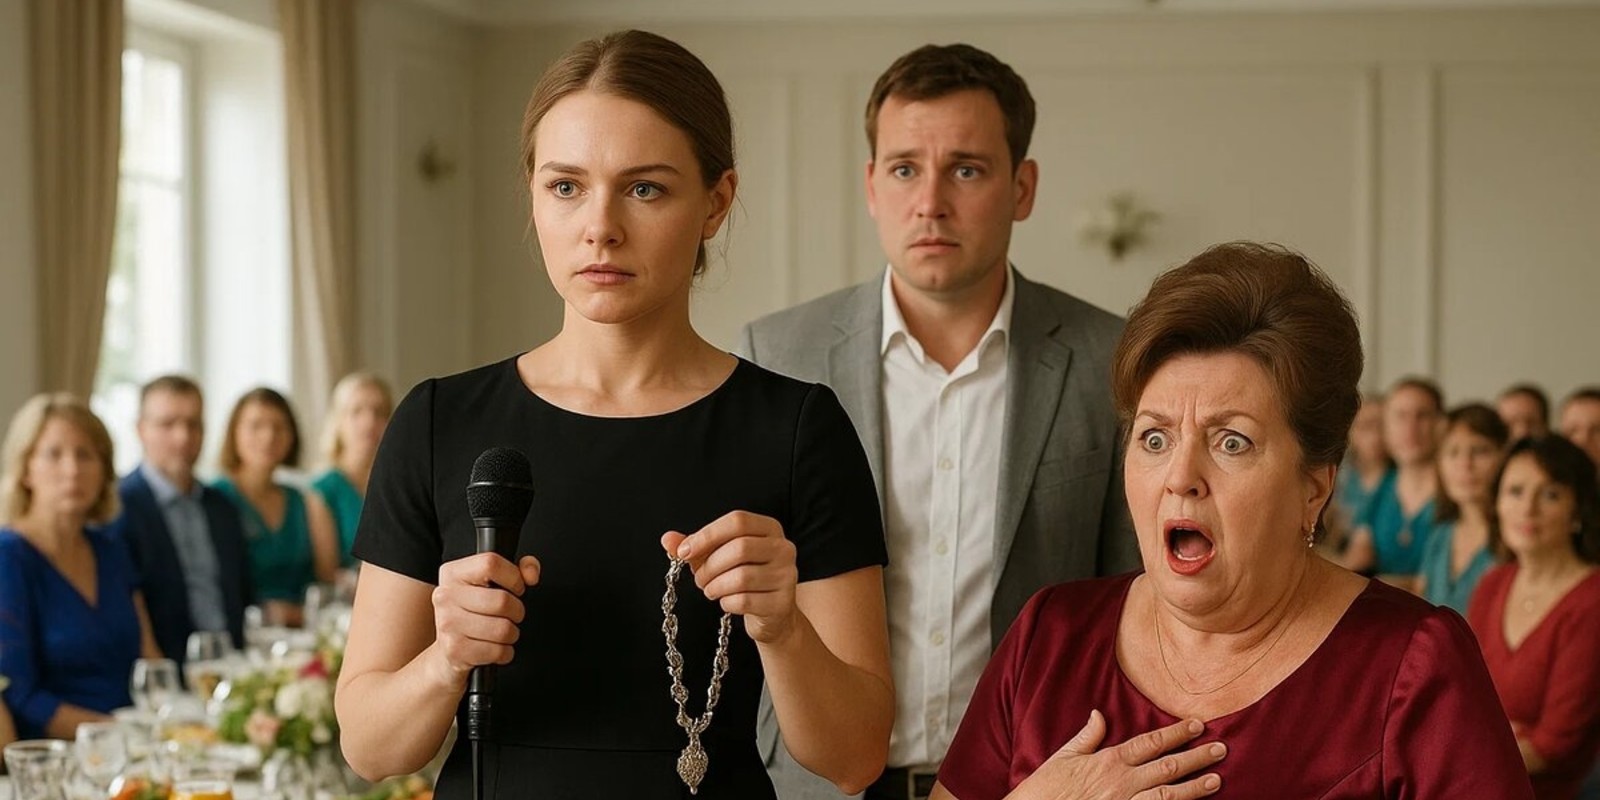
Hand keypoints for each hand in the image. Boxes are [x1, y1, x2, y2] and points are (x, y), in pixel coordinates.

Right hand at [430, 553, 541, 685]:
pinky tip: (494, 647)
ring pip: (503, 629)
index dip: (513, 577)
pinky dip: (505, 652)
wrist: (448, 647)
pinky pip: (498, 651)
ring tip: (502, 631)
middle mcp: (446, 596)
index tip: (515, 588)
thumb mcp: (491, 582)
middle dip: (517, 611)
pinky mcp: (455, 650)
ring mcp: (448, 624)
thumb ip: (520, 569)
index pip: (490, 564)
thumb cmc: (473, 612)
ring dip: (512, 634)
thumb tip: (531, 574)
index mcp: (453, 573)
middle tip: (511, 614)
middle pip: (501, 600)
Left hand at [661, 511, 797, 644]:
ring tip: (711, 590)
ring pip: (741, 577)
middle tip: (699, 578)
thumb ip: (695, 546)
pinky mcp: (782, 602)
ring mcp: (786, 575)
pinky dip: (726, 603)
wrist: (770, 613)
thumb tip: (667, 539)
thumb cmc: (742, 577)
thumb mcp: (717, 556)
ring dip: (715, 586)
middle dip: (709, 566)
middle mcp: (783, 548)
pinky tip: (727, 602)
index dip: (707, 535)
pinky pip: (744, 601)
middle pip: (739, 548)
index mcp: (769, 528)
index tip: (683, 551)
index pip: (737, 521)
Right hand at [1010, 710, 1224, 799]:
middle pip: (1167, 767)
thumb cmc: (1044, 790)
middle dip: (1196, 757)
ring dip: (1194, 787)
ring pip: (1168, 795)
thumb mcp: (1062, 758)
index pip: (1150, 742)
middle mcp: (1121, 783)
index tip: (1197, 725)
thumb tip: (1100, 714)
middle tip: (1221, 749)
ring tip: (1216, 780)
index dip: (1176, 733)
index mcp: (1108, 762)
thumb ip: (1087, 737)